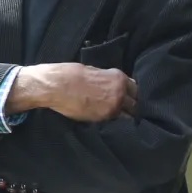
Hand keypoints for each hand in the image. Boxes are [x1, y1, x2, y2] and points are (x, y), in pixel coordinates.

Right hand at [7, 62, 137, 122]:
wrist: (55, 86)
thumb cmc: (70, 74)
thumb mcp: (93, 71)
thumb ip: (107, 79)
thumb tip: (112, 85)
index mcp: (118, 78)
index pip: (135, 88)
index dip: (131, 93)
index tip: (128, 97)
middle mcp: (120, 93)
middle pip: (135, 104)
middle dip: (131, 106)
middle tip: (125, 108)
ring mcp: (112, 108)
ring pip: (128, 116)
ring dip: (125, 115)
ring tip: (118, 116)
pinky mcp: (102, 119)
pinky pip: (115, 122)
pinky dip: (114, 121)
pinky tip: (108, 119)